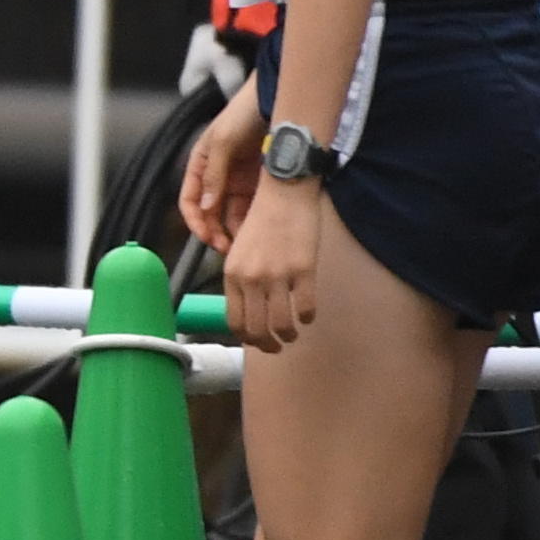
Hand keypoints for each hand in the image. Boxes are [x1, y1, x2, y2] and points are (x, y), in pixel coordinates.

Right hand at [180, 89, 264, 251]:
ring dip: (236, 230)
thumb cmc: (244, 114)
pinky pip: (253, 208)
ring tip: (246, 244)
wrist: (277, 101)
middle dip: (215, 231)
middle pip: (210, 213)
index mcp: (200, 165)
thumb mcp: (222, 142)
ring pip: (231, 214)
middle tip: (227, 248)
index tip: (205, 236)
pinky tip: (259, 232)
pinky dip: (253, 222)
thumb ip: (213, 174)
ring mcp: (238, 182)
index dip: (194, 220)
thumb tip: (205, 207)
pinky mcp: (259, 184)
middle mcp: (217, 177)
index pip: (190, 200)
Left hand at [224, 146, 325, 352]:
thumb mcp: (241, 250)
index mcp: (231, 274)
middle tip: (278, 346)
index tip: (258, 341)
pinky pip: (306, 307)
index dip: (247, 337)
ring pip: (281, 324)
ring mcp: (276, 275)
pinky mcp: (303, 270)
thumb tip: (250, 308)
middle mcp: (250, 278)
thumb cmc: (263, 221)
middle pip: (256, 329)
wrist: (284, 193)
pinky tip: (309, 313)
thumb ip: (242, 278)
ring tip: (294, 333)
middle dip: (267, 345)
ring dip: (289, 335)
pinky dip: (308, 316)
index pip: (234, 320)